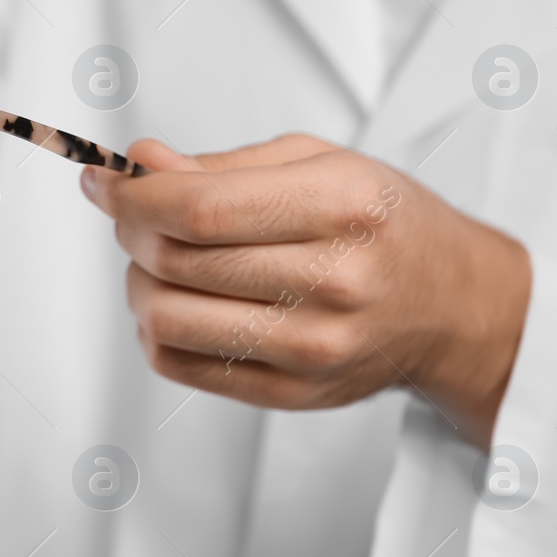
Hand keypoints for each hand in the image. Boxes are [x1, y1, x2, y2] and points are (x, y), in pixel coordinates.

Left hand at [81, 134, 530, 445]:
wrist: (454, 306)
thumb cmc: (385, 224)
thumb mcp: (320, 163)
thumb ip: (222, 166)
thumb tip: (139, 165)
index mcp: (344, 208)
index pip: (200, 209)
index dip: (132, 195)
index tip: (103, 181)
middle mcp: (334, 282)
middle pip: (176, 262)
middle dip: (130, 230)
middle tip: (132, 214)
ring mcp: (312, 347)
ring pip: (165, 318)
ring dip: (138, 282)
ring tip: (158, 262)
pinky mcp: (291, 393)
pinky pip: (178, 365)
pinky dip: (156, 329)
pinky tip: (181, 302)